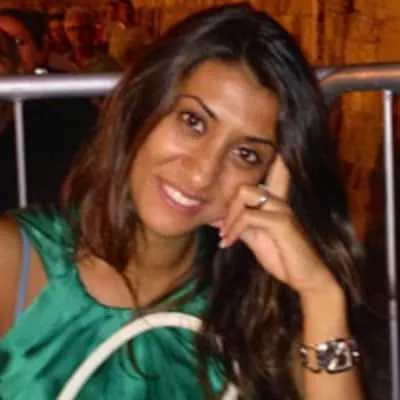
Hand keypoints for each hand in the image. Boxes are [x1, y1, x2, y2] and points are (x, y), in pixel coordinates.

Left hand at [214, 156, 338, 296]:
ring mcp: (281, 208)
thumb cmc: (282, 257)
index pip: (268, 170)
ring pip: (244, 193)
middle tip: (221, 229)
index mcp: (273, 200)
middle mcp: (278, 199)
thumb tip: (215, 219)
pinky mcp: (282, 222)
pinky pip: (248, 216)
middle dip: (227, 207)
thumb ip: (238, 226)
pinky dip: (233, 230)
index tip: (223, 197)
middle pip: (244, 184)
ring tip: (224, 236)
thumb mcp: (254, 238)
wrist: (305, 279)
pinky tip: (228, 243)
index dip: (249, 171)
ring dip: (229, 217)